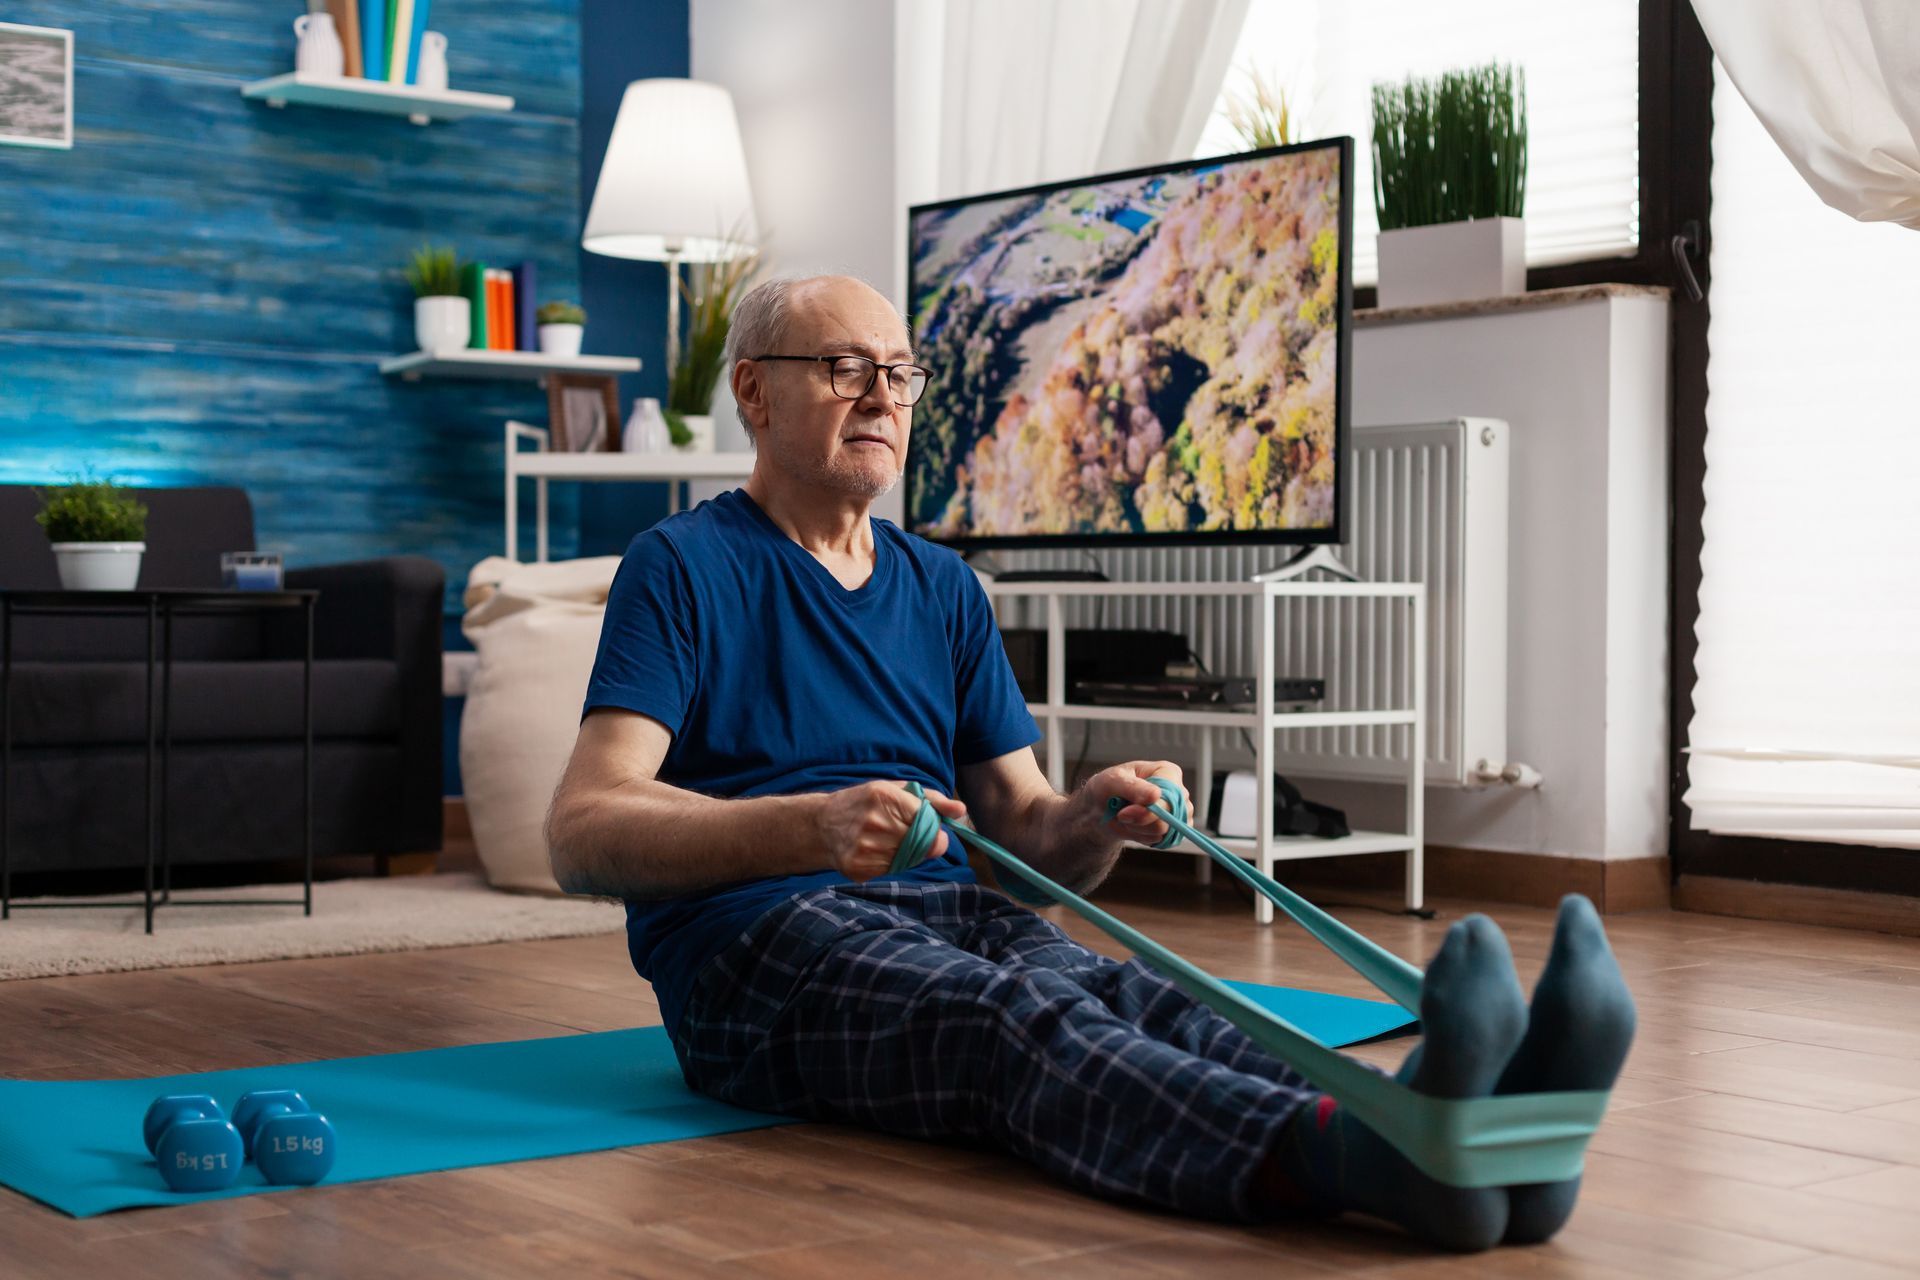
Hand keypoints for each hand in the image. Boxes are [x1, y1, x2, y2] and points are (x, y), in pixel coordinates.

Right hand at [817, 781, 968, 882]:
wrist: (821, 825)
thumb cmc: (864, 803)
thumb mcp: (895, 790)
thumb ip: (931, 799)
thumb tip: (961, 810)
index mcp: (884, 797)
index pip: (927, 824)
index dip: (934, 831)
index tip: (932, 831)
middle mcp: (874, 823)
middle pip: (921, 845)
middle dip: (923, 842)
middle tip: (908, 836)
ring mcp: (864, 848)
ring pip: (908, 860)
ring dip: (907, 854)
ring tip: (889, 842)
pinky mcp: (858, 868)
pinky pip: (891, 871)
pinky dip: (891, 864)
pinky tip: (877, 852)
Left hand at [1081, 760, 1188, 847]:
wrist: (1103, 809)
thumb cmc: (1108, 788)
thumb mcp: (1113, 781)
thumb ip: (1134, 787)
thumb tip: (1155, 795)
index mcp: (1168, 772)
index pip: (1171, 795)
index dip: (1149, 808)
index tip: (1124, 812)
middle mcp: (1178, 792)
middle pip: (1171, 815)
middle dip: (1141, 821)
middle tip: (1121, 815)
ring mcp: (1178, 813)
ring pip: (1165, 831)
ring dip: (1139, 829)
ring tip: (1127, 817)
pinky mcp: (1174, 830)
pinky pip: (1162, 841)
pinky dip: (1143, 838)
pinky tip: (1134, 826)